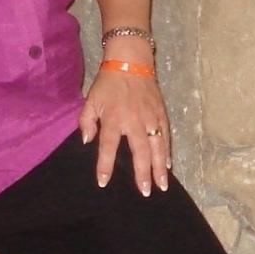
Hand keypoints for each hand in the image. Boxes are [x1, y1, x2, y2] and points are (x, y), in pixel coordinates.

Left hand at [78, 69, 171, 195]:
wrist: (131, 62)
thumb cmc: (108, 83)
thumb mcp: (91, 100)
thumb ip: (86, 122)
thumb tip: (87, 141)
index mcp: (114, 119)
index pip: (109, 147)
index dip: (105, 166)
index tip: (103, 182)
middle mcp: (134, 121)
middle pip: (140, 152)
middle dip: (142, 173)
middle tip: (144, 192)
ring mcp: (150, 118)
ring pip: (157, 147)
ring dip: (159, 168)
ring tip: (161, 186)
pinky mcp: (161, 114)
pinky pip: (165, 136)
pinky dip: (167, 152)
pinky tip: (167, 165)